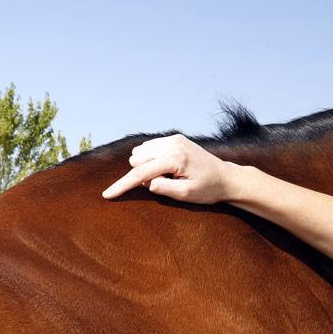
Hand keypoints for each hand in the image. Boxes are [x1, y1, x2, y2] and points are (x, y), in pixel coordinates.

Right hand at [101, 134, 234, 203]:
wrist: (226, 177)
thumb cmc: (207, 190)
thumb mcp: (186, 195)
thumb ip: (163, 188)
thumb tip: (147, 182)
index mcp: (175, 159)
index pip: (140, 174)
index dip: (122, 185)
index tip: (106, 195)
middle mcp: (172, 144)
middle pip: (136, 160)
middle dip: (142, 174)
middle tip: (164, 183)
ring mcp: (172, 139)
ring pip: (139, 152)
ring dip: (145, 166)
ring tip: (166, 175)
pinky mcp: (174, 138)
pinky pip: (148, 147)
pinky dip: (150, 159)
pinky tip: (166, 166)